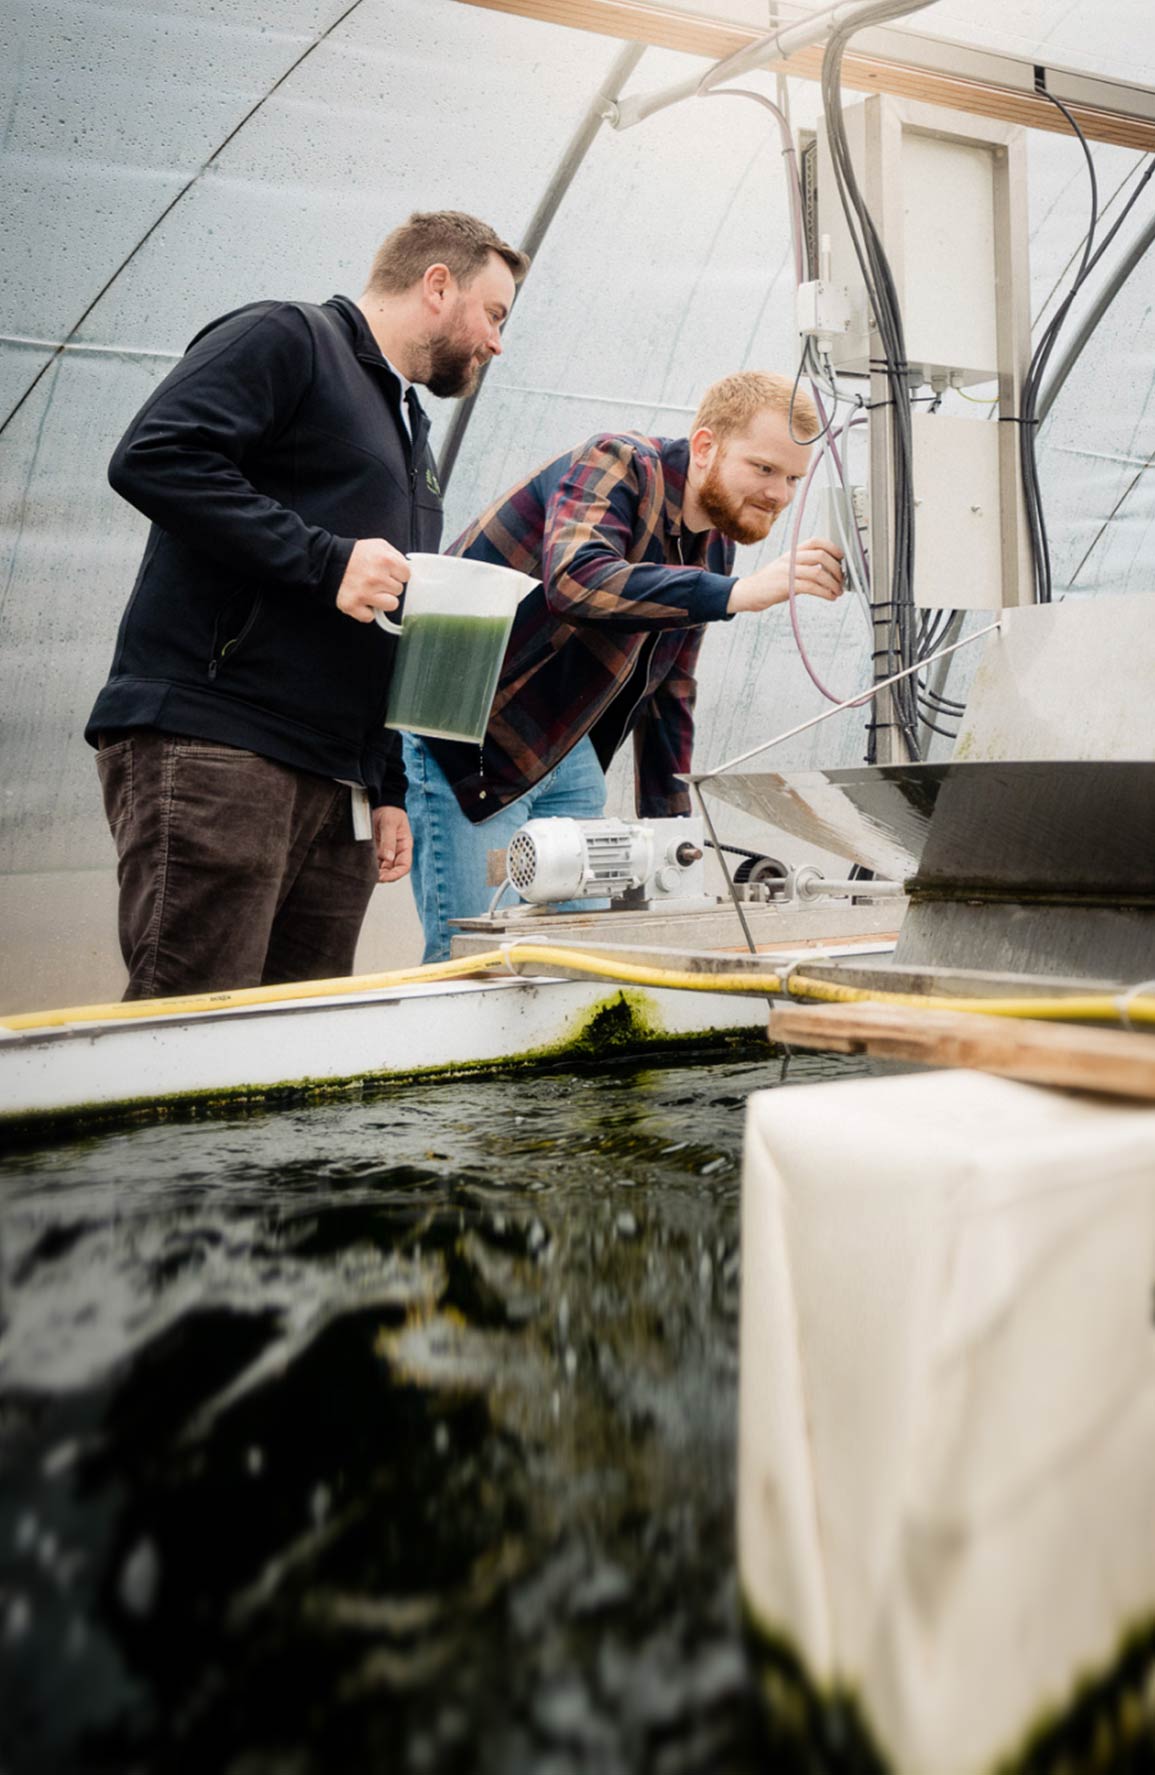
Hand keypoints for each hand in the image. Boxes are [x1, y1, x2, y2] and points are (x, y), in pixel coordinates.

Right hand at [336, 539, 410, 622]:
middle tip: (376, 580)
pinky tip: (361, 600)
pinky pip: (370, 617)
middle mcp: (377, 578)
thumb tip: (407, 570)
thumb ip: (396, 556)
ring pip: (391, 605)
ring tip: (372, 592)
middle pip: (398, 591)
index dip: (397, 574)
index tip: (388, 573)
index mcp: (385, 560)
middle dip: (388, 586)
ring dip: (382, 600)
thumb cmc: (355, 554)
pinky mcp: (353, 606)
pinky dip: (365, 611)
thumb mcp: (378, 545)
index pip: (406, 575)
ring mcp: (365, 594)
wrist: (327, 561)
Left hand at [372, 804, 412, 883]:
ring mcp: (386, 851)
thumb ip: (388, 841)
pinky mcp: (377, 849)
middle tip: (372, 877)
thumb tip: (388, 858)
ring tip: (366, 874)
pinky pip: (374, 861)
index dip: (396, 875)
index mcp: (404, 846)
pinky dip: (369, 866)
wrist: (381, 802)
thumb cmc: (390, 811)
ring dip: (375, 872)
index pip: (404, 866)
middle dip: (384, 876)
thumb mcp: (389, 824)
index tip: (384, 877)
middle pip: (392, 870)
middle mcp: (396, 851)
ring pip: (382, 868)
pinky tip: (363, 866)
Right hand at [727, 538, 843, 613]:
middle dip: (837, 568)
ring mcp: (787, 571)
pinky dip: (825, 593)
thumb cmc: (768, 583)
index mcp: (791, 552)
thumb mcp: (785, 568)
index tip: (841, 558)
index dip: (832, 547)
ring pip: (818, 572)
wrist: (747, 592)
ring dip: (833, 583)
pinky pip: (811, 587)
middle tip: (842, 580)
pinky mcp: (786, 586)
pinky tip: (830, 597)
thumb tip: (826, 572)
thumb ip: (803, 567)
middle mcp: (790, 558)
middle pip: (821, 555)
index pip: (816, 541)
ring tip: (838, 591)